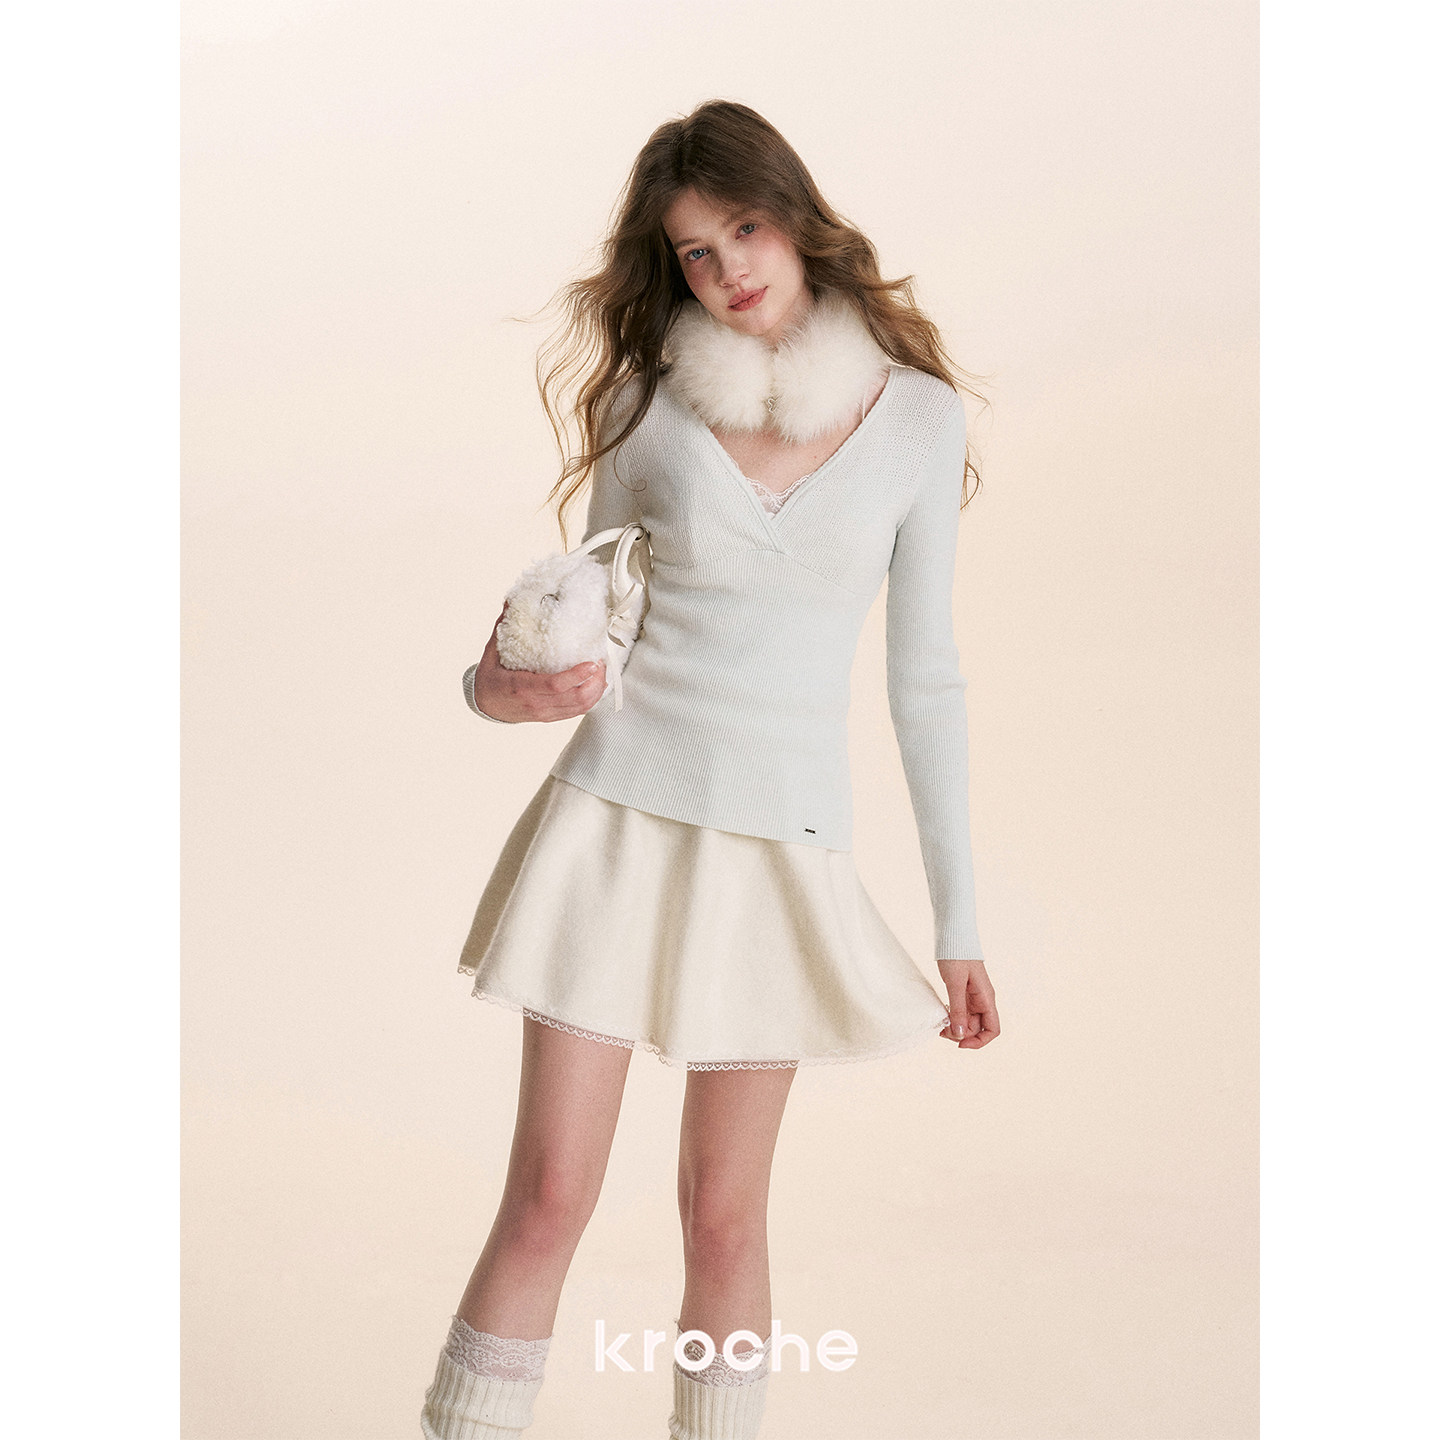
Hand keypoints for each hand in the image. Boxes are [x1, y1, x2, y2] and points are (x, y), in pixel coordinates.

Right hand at [473, 601, 609, 721]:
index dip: (577, 675)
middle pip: (575, 698)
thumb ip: (504, 627)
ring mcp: (545, 713)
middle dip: (595, 681)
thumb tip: (512, 601)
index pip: (555, 685)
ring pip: (580, 707)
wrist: (485, 706)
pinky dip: (591, 700)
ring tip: (603, 671)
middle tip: (602, 662)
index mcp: (522, 687)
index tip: (592, 662)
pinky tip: (597, 686)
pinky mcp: (551, 717)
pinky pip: (577, 712)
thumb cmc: (490, 679)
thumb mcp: (492, 653)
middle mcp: (536, 703)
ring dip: (596, 690)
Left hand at [935, 959, 999, 1049]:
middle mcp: (982, 1000)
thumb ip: (958, 1009)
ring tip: (940, 1024)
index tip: (960, 1044)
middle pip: (977, 1029)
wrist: (953, 937)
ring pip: (967, 1022)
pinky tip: (942, 1014)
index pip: (993, 1029)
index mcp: (986, 998)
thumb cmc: (956, 955)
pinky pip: (961, 1012)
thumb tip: (960, 1034)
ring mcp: (973, 998)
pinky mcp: (964, 994)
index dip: (979, 1042)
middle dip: (961, 1034)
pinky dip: (952, 1017)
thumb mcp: (955, 983)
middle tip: (942, 1030)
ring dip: (955, 1027)